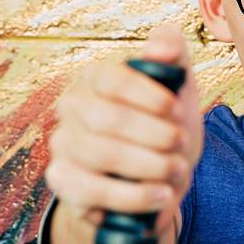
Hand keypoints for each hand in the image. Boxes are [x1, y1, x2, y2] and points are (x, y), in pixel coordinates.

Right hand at [46, 23, 203, 223]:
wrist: (151, 180)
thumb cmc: (162, 126)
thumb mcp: (176, 88)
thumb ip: (173, 54)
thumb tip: (162, 47)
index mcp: (94, 78)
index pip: (111, 78)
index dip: (148, 96)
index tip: (178, 111)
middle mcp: (70, 108)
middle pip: (107, 118)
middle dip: (154, 134)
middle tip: (182, 144)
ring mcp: (62, 145)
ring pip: (101, 154)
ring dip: (149, 165)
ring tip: (177, 171)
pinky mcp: (62, 181)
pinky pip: (93, 191)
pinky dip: (133, 196)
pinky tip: (160, 195)